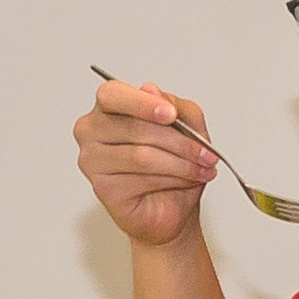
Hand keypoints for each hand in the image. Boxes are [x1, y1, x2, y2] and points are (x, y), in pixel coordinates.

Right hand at [74, 76, 222, 251]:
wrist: (173, 208)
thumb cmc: (174, 166)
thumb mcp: (189, 128)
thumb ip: (178, 107)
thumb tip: (152, 90)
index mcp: (109, 106)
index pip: (113, 94)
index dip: (142, 103)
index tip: (171, 114)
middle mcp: (92, 130)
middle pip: (134, 128)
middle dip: (179, 141)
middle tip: (206, 152)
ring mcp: (92, 160)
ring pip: (141, 156)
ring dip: (180, 163)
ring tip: (202, 168)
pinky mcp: (102, 187)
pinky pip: (140, 179)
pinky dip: (172, 180)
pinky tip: (185, 181)